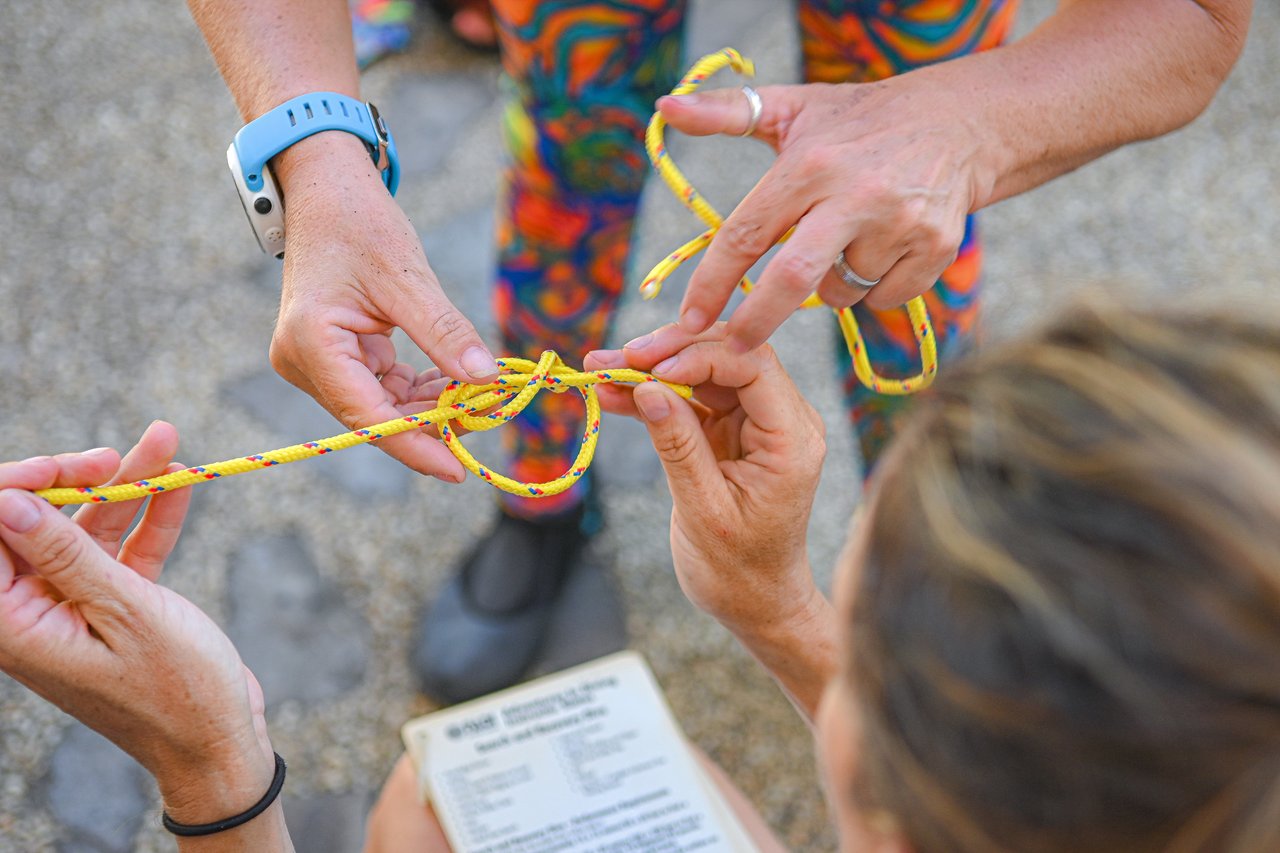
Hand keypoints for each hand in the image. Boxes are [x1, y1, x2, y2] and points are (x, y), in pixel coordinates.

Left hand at [0, 424, 274, 823]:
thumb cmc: (177, 692)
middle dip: (73, 477)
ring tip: (165, 442)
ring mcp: (75, 605)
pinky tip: (180, 480)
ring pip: (86, 525)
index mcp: (14, 625)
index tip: (67, 466)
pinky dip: (151, 515)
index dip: (16, 489)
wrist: (221, 743)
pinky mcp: (115, 604)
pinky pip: (123, 546)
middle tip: (114, 455)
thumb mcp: (126, 614)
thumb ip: (67, 555)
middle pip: (33, 521)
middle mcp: (34, 611)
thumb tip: (7, 503)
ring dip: (125, 484)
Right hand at [270, 133, 498, 481]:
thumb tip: (485, 379)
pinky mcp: (334, 356)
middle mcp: (304, 362)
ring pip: (381, 405)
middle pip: (375, 416)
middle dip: (431, 423)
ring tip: (481, 399)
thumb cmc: (358, 221)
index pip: (368, 416)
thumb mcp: (408, 277)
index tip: (458, 470)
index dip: (415, 446)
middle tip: (488, 418)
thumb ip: (444, 331)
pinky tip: (456, 382)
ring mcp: (317, 361)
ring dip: (430, 406)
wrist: (325, 187)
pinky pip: (381, 386)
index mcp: (311, 343)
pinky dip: (419, 388)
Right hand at [585, 325, 826, 632]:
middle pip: (729, 356)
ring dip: (653, 369)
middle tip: (615, 359)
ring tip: (601, 368)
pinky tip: (613, 392)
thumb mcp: (703, 511)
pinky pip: (691, 397)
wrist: (756, 602)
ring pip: (705, 371)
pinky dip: (654, 394)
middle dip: (671, 352)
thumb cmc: (738, 570)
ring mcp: (755, 423)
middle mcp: (782, 420)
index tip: (649, 370)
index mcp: (792, 439)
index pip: (752, 367)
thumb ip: (679, 446)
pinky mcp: (730, 431)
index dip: (699, 357)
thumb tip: (647, 389)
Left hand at [658, 72, 987, 351]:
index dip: (712, 282)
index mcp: (810, 163)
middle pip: (793, 280)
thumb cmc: (858, 120)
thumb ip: (725, 112)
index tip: (688, 318)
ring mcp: (900, 224)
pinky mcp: (935, 248)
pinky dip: (872, 289)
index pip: (747, 234)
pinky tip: (881, 249)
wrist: (960, 122)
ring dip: (827, 287)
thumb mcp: (793, 108)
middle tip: (737, 343)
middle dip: (758, 321)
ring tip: (841, 245)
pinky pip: (883, 299)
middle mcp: (855, 194)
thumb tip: (664, 108)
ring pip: (840, 293)